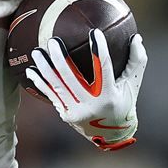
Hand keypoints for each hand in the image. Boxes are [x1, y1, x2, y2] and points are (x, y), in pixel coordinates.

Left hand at [27, 30, 145, 150]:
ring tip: (36, 51)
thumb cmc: (124, 103)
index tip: (94, 32)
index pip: (104, 68)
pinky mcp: (65, 114)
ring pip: (56, 85)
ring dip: (44, 67)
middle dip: (60, 57)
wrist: (112, 136)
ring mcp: (75, 111)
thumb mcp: (133, 84)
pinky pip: (50, 95)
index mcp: (109, 96)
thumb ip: (137, 61)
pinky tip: (30, 70)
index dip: (99, 50)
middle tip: (53, 41)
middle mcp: (90, 105)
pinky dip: (39, 82)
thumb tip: (137, 37)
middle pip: (70, 77)